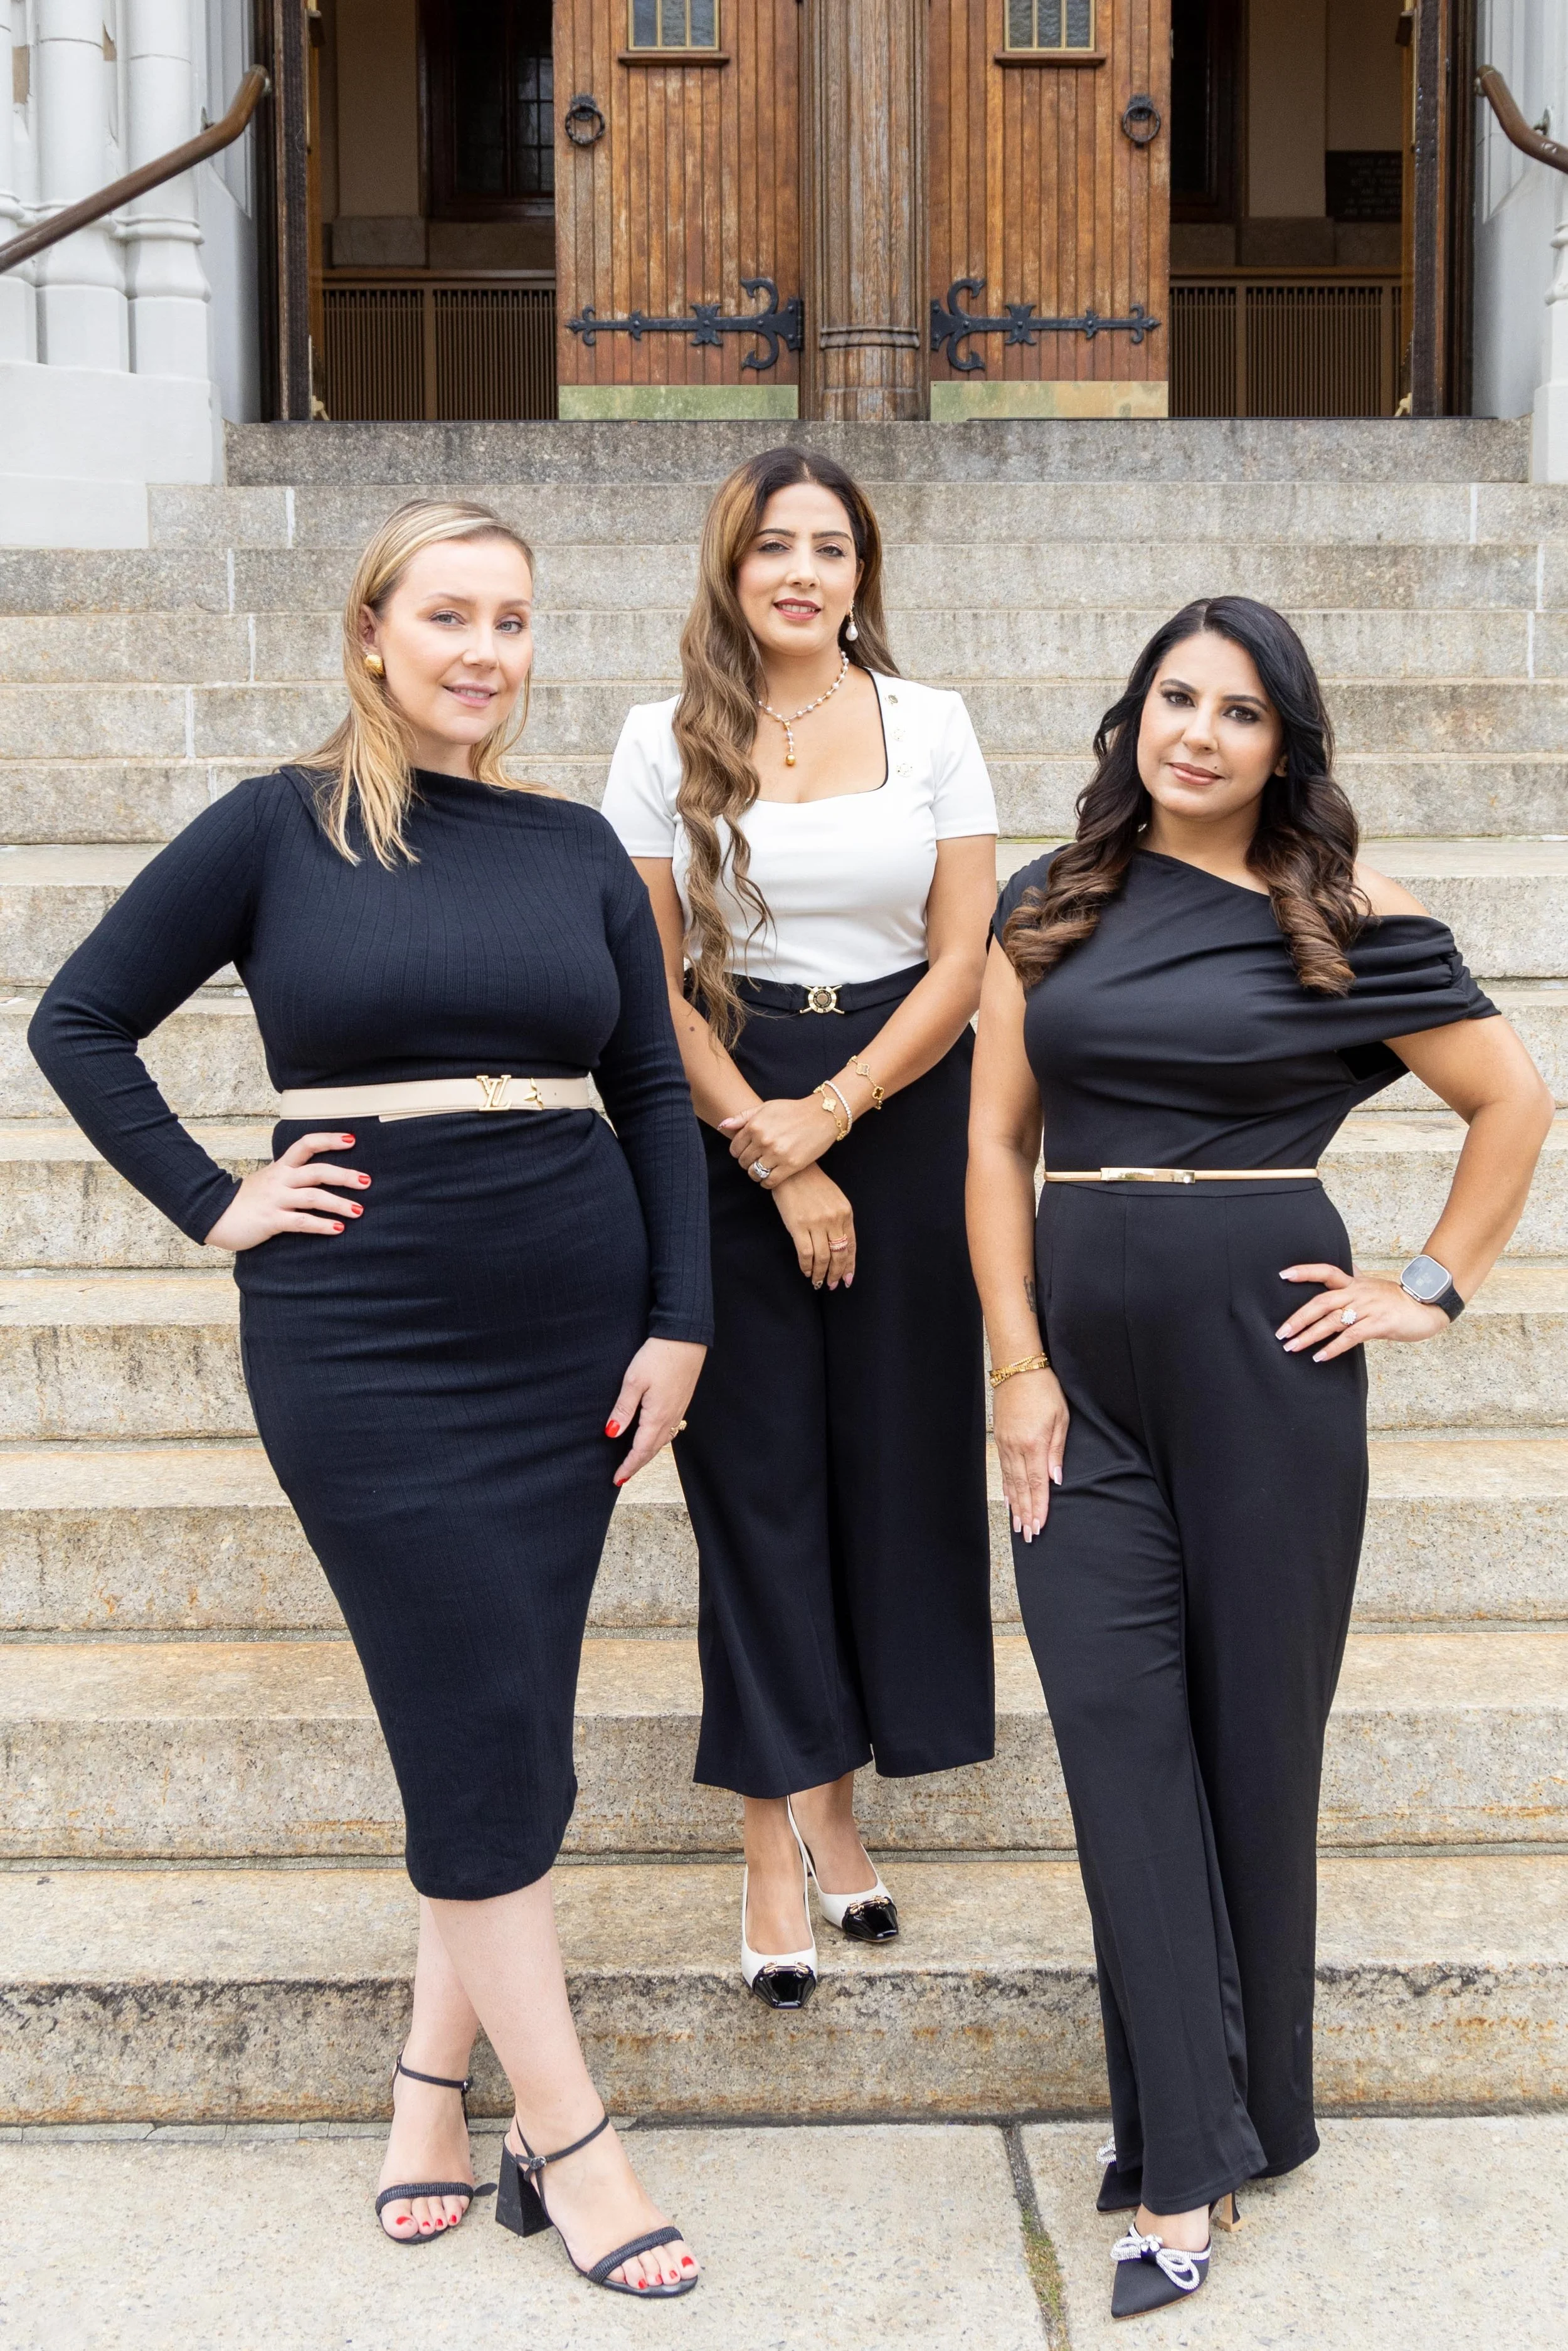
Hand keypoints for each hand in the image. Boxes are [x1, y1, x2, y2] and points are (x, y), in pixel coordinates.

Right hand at [204, 1132, 369, 1249]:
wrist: (212, 1214)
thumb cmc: (245, 1200)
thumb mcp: (268, 1181)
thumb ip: (289, 1177)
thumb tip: (316, 1178)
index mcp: (280, 1167)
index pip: (306, 1144)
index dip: (329, 1140)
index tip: (352, 1139)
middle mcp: (280, 1179)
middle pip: (317, 1171)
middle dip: (344, 1176)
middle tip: (366, 1181)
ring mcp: (276, 1199)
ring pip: (313, 1197)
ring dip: (339, 1204)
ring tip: (358, 1210)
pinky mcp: (271, 1220)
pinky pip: (301, 1222)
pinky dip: (321, 1225)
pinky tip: (337, 1229)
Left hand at [606, 1337, 706, 1486]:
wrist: (685, 1338)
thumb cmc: (658, 1356)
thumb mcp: (633, 1380)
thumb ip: (623, 1409)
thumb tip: (611, 1434)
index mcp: (657, 1416)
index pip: (641, 1450)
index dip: (628, 1466)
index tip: (617, 1478)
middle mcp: (671, 1418)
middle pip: (653, 1450)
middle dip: (637, 1464)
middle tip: (623, 1476)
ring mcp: (679, 1410)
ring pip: (663, 1441)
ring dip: (649, 1454)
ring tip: (636, 1460)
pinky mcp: (682, 1401)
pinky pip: (670, 1430)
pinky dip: (659, 1440)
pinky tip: (653, 1437)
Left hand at [718, 1094, 837, 1187]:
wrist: (822, 1114)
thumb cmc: (793, 1110)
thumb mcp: (766, 1107)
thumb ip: (743, 1117)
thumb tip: (722, 1126)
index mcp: (755, 1126)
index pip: (734, 1149)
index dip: (739, 1152)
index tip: (747, 1152)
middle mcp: (763, 1140)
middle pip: (743, 1162)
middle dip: (748, 1162)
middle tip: (757, 1160)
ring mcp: (777, 1154)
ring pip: (754, 1173)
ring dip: (756, 1173)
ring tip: (764, 1168)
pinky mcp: (790, 1165)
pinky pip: (769, 1181)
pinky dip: (767, 1182)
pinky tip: (771, 1177)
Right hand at [771, 1166, 855, 1287]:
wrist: (792, 1171)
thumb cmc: (812, 1184)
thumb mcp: (834, 1198)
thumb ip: (839, 1219)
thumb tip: (839, 1245)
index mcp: (845, 1212)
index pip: (852, 1245)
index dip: (850, 1264)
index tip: (848, 1278)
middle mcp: (834, 1219)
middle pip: (839, 1254)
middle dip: (837, 1273)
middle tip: (833, 1284)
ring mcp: (817, 1223)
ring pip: (823, 1257)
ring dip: (821, 1273)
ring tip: (818, 1282)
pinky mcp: (798, 1226)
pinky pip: (806, 1253)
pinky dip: (806, 1266)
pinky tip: (806, 1271)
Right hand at [993, 1367, 1068, 1542]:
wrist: (1017, 1369)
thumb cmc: (1044, 1390)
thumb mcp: (1060, 1418)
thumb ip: (1057, 1451)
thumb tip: (1056, 1479)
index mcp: (1035, 1444)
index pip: (1037, 1484)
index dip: (1038, 1507)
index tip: (1039, 1526)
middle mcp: (1017, 1448)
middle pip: (1022, 1488)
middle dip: (1026, 1513)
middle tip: (1028, 1535)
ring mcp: (1005, 1444)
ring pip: (1010, 1481)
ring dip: (1015, 1505)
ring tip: (1018, 1525)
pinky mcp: (1000, 1439)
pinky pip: (1003, 1469)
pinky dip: (1006, 1487)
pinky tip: (1008, 1499)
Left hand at [1277, 1262, 1449, 1359]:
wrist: (1428, 1307)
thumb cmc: (1397, 1300)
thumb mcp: (1372, 1287)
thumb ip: (1354, 1281)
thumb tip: (1339, 1274)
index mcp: (1355, 1282)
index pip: (1326, 1271)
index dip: (1304, 1271)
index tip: (1283, 1275)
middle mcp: (1358, 1292)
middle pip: (1322, 1302)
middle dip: (1298, 1318)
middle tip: (1281, 1333)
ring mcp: (1369, 1308)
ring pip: (1332, 1321)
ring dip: (1309, 1336)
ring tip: (1292, 1347)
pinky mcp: (1379, 1324)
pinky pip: (1351, 1337)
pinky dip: (1333, 1348)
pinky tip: (1320, 1357)